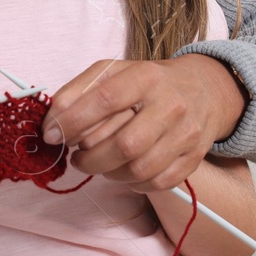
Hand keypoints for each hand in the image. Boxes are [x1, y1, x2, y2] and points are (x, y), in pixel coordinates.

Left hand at [39, 54, 244, 192]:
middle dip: (89, 157)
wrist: (203, 90)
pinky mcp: (193, 158)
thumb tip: (51, 122)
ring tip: (98, 162)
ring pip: (139, 169)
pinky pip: (156, 183)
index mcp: (146, 77)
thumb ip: (77, 92)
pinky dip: (132, 183)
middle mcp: (170, 105)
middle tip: (77, 156)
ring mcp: (185, 134)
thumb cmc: (148, 83)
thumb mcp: (112, 72)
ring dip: (107, 172)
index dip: (73, 122)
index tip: (52, 135)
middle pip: (124, 144)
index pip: (105, 100)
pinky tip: (123, 170)